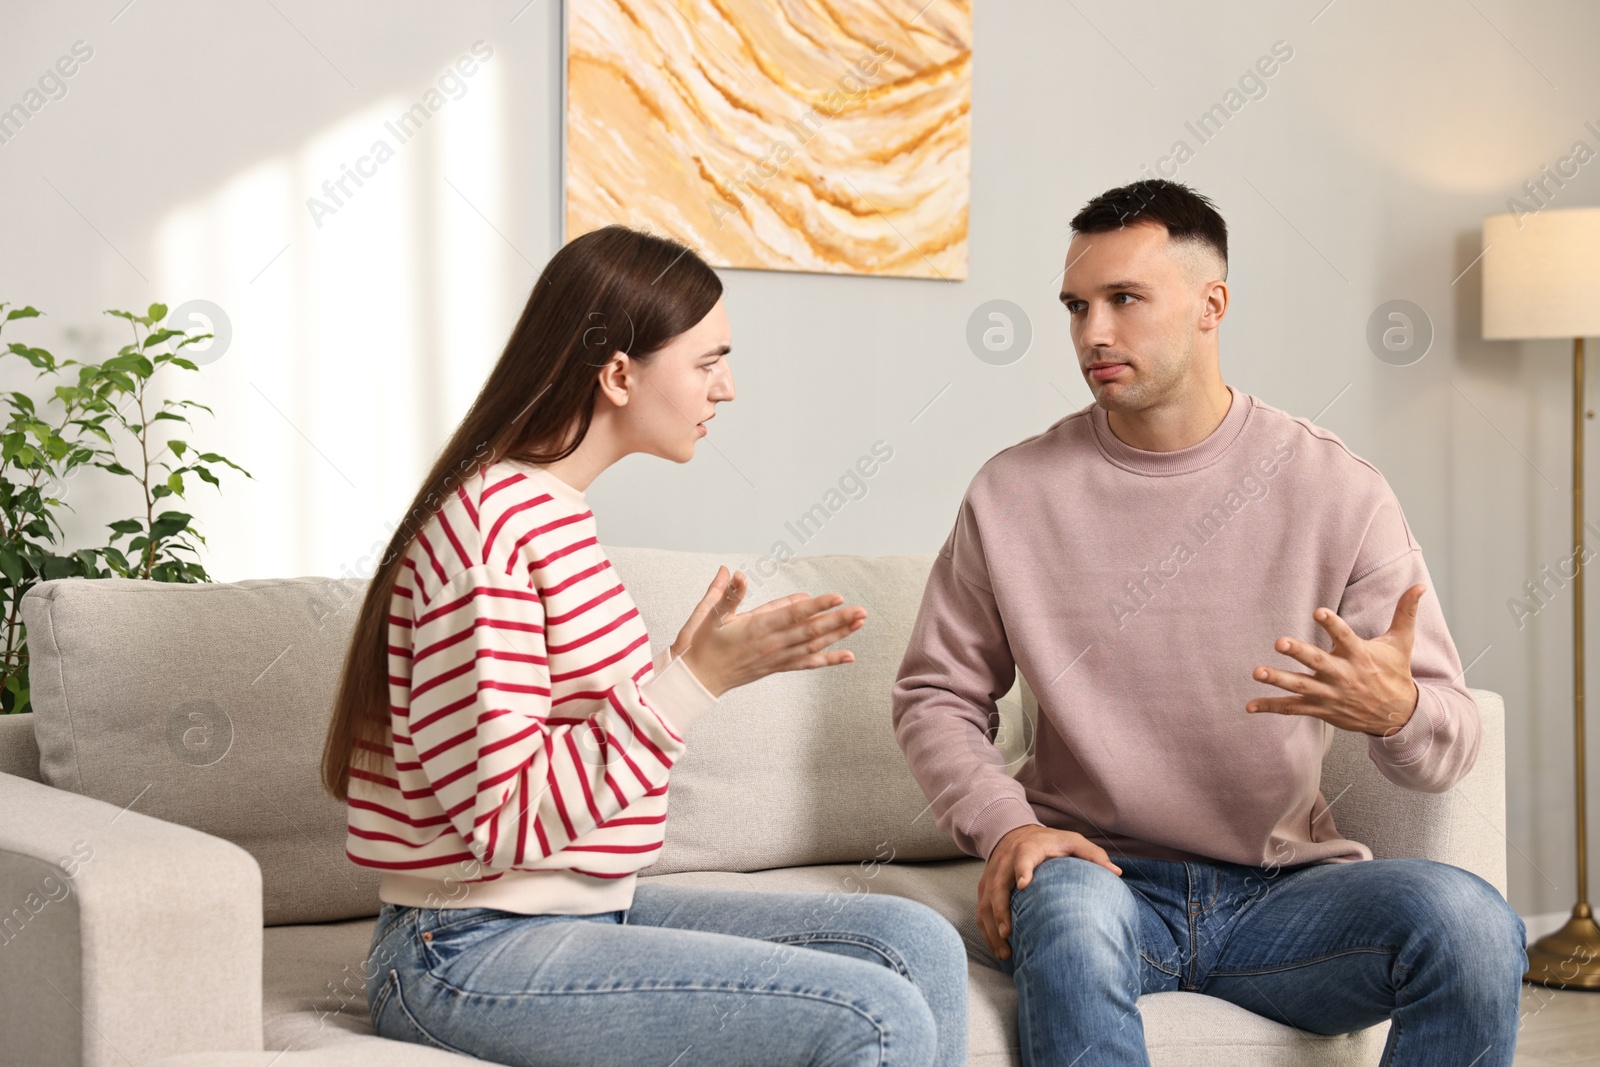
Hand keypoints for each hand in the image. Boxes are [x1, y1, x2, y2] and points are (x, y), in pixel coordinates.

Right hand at [674, 566, 865, 698]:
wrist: (700, 679)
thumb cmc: (705, 643)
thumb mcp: (711, 615)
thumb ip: (728, 594)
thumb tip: (738, 574)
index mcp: (757, 628)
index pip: (793, 614)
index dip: (817, 606)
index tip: (838, 597)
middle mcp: (772, 644)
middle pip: (811, 631)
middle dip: (837, 620)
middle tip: (862, 611)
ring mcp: (777, 657)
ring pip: (814, 646)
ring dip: (839, 635)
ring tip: (860, 623)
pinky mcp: (779, 667)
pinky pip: (808, 664)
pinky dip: (829, 660)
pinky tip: (848, 656)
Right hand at [977, 825, 1121, 960]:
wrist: (1013, 833)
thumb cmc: (1049, 842)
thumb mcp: (1072, 841)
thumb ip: (1093, 855)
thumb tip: (1116, 873)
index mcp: (1027, 850)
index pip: (1022, 859)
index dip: (1022, 870)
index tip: (1023, 885)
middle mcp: (1004, 863)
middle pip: (997, 887)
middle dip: (1000, 911)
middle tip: (1009, 934)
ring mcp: (991, 877)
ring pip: (985, 904)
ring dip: (992, 928)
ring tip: (1004, 952)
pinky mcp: (984, 888)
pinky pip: (981, 912)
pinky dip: (987, 932)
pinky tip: (1000, 950)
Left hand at [1246, 584, 1423, 736]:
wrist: (1399, 715)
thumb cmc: (1395, 673)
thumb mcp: (1402, 642)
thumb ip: (1405, 612)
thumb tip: (1420, 585)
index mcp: (1360, 655)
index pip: (1345, 636)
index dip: (1332, 624)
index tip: (1318, 610)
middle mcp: (1343, 675)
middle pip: (1318, 662)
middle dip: (1298, 652)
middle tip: (1280, 641)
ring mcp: (1330, 694)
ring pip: (1301, 686)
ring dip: (1278, 680)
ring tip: (1257, 671)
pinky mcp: (1322, 709)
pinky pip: (1293, 708)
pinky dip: (1271, 707)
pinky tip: (1249, 705)